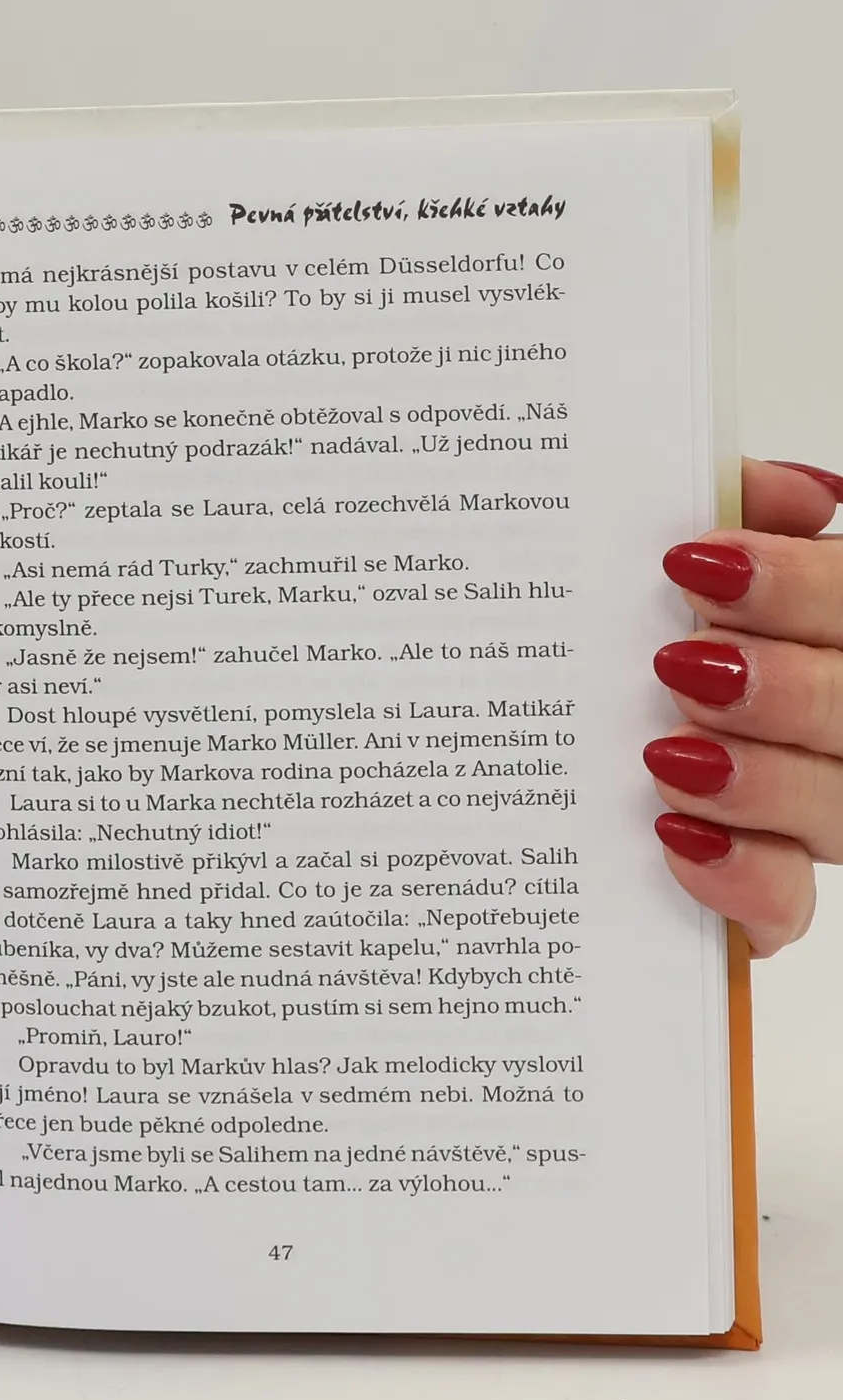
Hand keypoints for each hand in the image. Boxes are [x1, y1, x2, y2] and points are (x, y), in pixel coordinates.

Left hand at [648, 458, 842, 955]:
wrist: (583, 740)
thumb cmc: (673, 622)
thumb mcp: (712, 556)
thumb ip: (751, 509)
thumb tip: (787, 493)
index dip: (805, 587)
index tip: (701, 565)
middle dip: (785, 688)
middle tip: (682, 666)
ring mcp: (827, 807)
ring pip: (841, 808)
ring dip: (761, 780)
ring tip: (667, 753)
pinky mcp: (776, 889)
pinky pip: (788, 905)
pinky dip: (742, 877)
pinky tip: (678, 837)